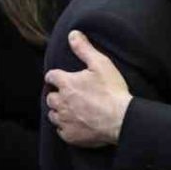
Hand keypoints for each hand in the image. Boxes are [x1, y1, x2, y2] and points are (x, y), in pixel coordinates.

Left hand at [44, 31, 130, 147]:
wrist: (121, 119)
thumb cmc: (112, 91)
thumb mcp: (101, 64)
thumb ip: (84, 48)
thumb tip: (73, 34)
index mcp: (66, 83)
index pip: (51, 76)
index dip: (56, 76)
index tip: (61, 78)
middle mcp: (60, 102)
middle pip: (49, 97)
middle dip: (57, 95)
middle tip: (69, 95)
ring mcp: (64, 120)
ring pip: (53, 115)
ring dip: (59, 111)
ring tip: (70, 110)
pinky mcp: (70, 135)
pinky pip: (61, 131)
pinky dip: (66, 127)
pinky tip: (76, 124)